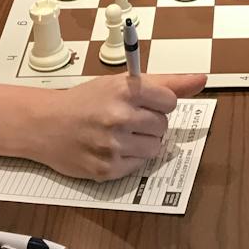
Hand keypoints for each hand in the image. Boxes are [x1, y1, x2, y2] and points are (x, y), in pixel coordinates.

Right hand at [38, 72, 206, 180]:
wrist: (46, 125)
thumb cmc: (86, 100)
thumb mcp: (121, 83)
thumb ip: (166, 82)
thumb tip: (202, 79)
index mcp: (125, 90)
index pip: (170, 101)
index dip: (159, 103)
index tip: (143, 103)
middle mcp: (119, 117)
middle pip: (163, 126)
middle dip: (150, 122)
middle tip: (127, 119)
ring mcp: (113, 145)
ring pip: (155, 148)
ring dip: (143, 142)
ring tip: (121, 134)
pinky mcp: (107, 169)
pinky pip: (139, 165)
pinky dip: (130, 158)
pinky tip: (111, 148)